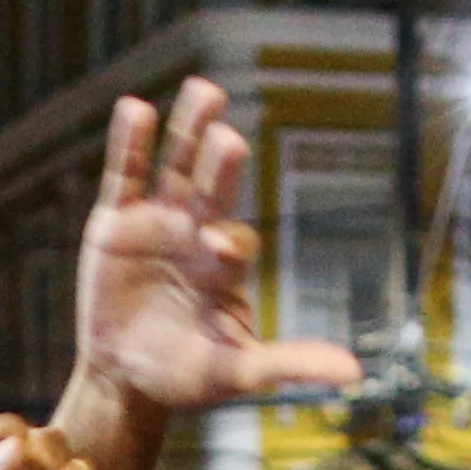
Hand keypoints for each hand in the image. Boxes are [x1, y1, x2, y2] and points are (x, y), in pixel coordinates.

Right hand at [75, 81, 362, 416]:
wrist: (126, 378)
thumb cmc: (187, 376)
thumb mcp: (237, 374)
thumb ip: (290, 365)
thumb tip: (355, 373)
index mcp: (224, 268)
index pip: (234, 242)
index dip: (227, 242)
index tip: (216, 247)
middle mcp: (196, 234)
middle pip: (213, 190)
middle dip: (220, 165)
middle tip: (231, 140)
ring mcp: (157, 222)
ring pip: (175, 168)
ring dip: (188, 131)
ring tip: (205, 91)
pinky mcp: (116, 222)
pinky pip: (125, 176)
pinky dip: (129, 144)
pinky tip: (136, 108)